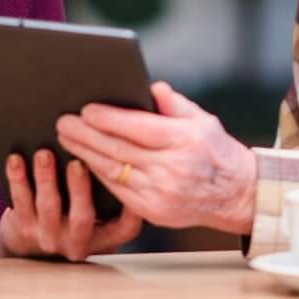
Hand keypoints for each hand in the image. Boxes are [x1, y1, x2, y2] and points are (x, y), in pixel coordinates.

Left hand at [0, 149, 141, 260]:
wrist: (31, 248)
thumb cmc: (73, 216)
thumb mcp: (99, 215)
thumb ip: (109, 192)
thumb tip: (114, 148)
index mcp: (103, 237)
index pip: (125, 228)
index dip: (133, 210)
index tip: (131, 181)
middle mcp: (78, 241)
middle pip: (83, 217)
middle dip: (79, 188)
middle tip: (77, 162)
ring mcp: (50, 237)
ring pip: (48, 207)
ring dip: (46, 178)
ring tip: (44, 155)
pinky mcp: (23, 230)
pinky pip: (20, 202)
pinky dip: (17, 179)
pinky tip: (16, 160)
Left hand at [56, 82, 257, 234]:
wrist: (235, 195)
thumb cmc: (215, 150)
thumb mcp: (202, 119)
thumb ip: (174, 103)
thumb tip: (150, 87)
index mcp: (184, 141)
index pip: (138, 128)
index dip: (108, 119)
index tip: (85, 109)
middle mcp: (172, 169)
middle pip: (119, 149)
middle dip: (86, 135)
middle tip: (63, 122)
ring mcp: (161, 194)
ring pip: (113, 171)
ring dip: (85, 154)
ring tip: (66, 138)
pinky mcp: (153, 212)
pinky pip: (118, 190)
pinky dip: (98, 174)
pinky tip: (84, 160)